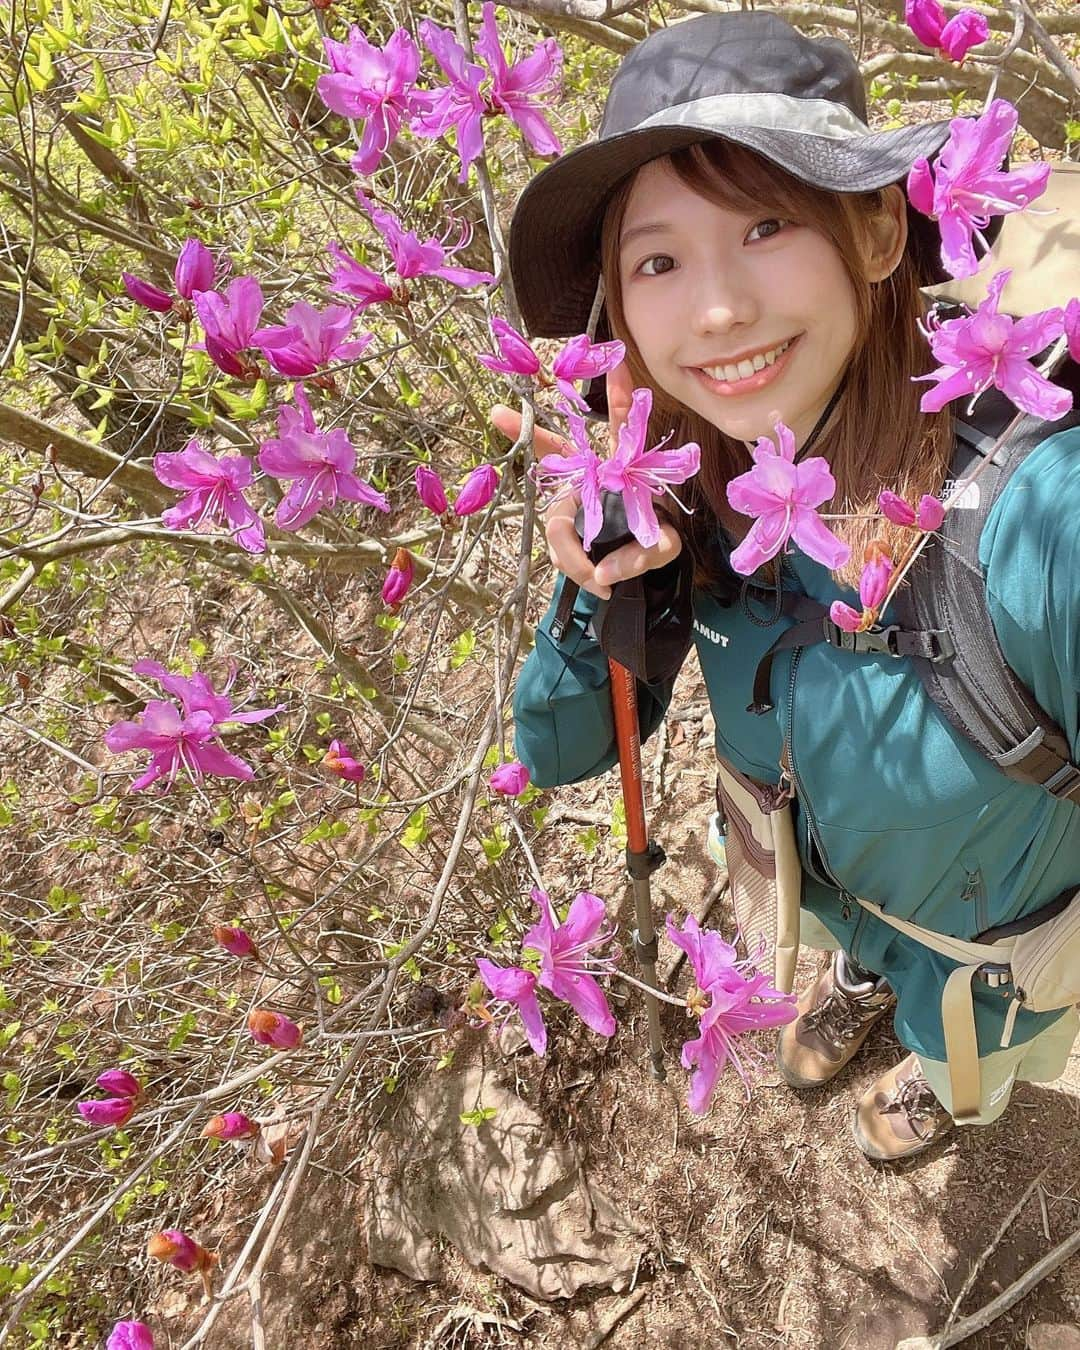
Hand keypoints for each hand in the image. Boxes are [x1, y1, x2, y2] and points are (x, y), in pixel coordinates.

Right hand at [489, 360, 681, 599]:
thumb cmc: (652, 539)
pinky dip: (582, 572)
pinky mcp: (563, 530)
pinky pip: (561, 551)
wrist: (634, 562)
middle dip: (530, 435)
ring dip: (580, 559)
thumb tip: (605, 572)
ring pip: (559, 525)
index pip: (622, 428)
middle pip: (558, 461)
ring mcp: (572, 503)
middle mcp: (592, 478)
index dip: (620, 396)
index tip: (617, 359)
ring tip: (606, 582)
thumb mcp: (663, 547)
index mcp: (624, 468)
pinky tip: (604, 586)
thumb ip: (646, 553)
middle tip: (499, 415)